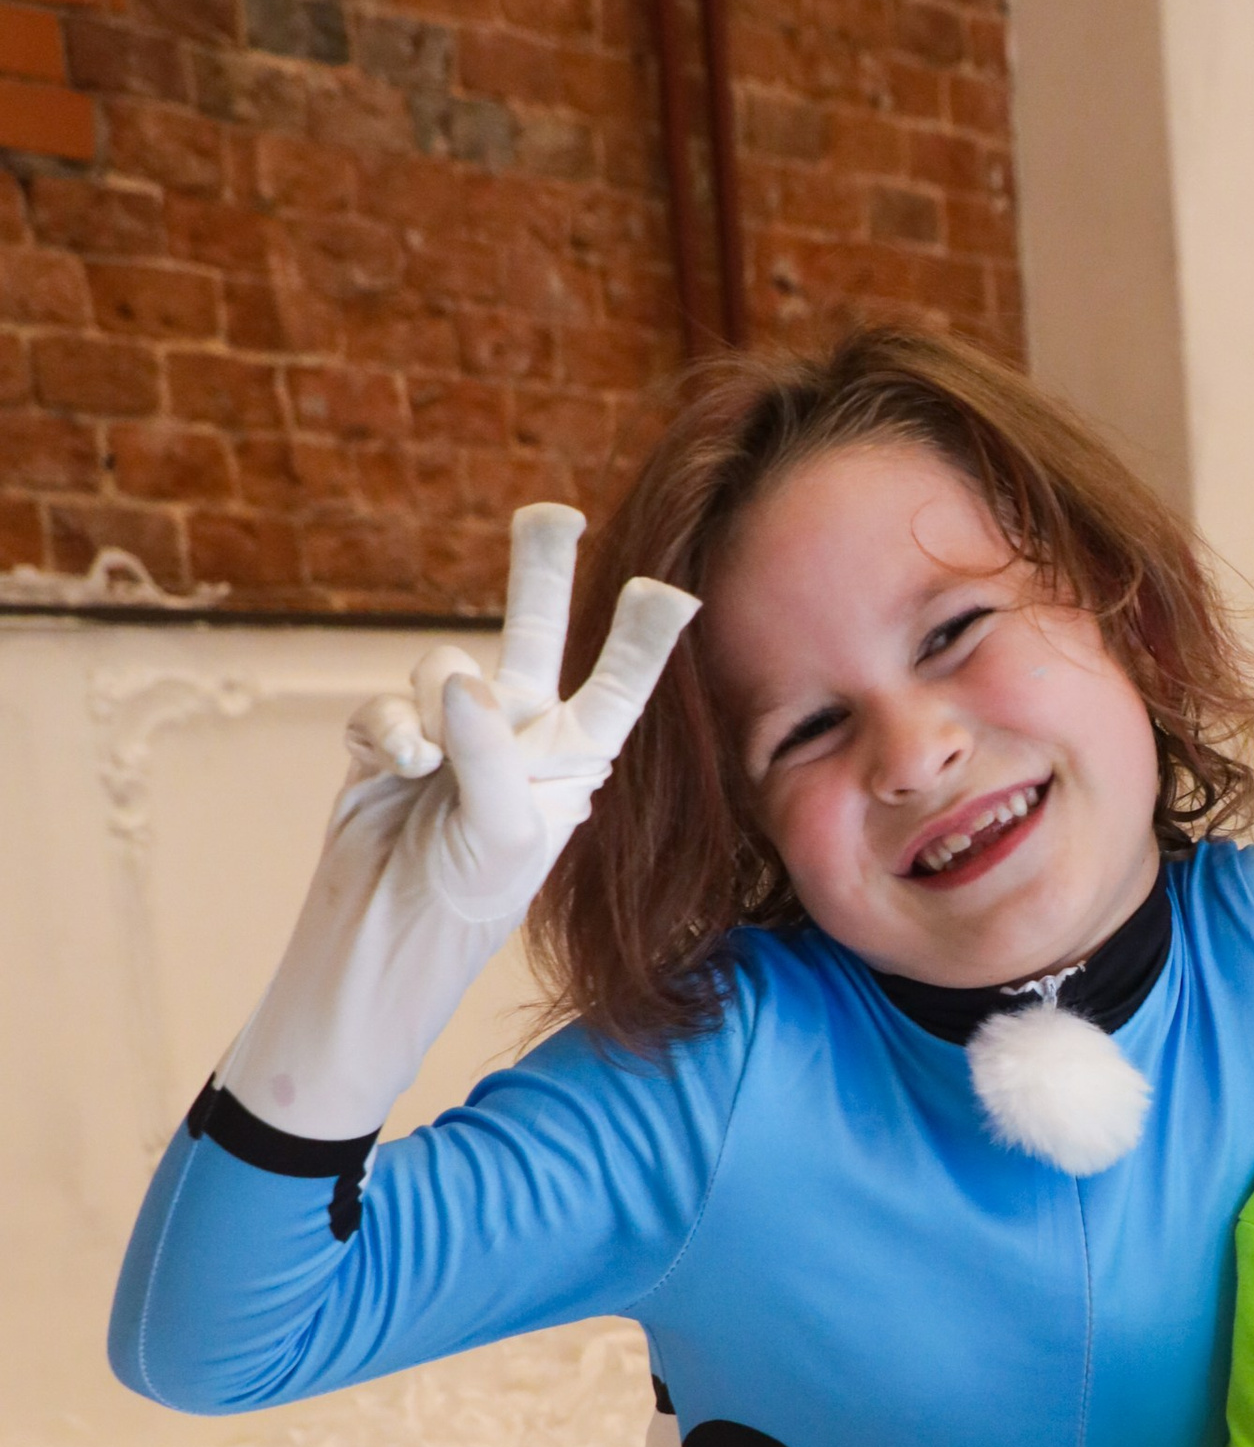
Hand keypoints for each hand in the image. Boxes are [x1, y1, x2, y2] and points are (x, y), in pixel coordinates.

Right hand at [218, 506, 696, 1142]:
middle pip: (532, 631)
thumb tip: (459, 681)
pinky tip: (394, 772)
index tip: (675, 589)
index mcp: (573, 757)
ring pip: (440, 669)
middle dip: (540, 570)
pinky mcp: (391, 739)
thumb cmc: (473, 897)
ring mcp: (455, 731)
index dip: (644, 640)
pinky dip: (385, 734)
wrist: (390, 935)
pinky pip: (385, 707)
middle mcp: (520, 731)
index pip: (618, 686)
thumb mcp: (506, 832)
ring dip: (428, 708)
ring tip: (427, 768)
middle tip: (555, 512)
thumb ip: (491, 753)